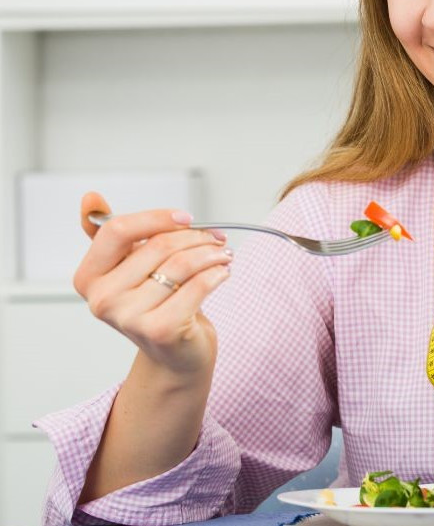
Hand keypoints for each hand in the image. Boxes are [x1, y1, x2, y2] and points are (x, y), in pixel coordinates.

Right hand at [73, 192, 232, 378]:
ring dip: (211, 253)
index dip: (157, 218)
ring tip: (223, 254)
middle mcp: (102, 299)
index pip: (117, 230)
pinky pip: (198, 286)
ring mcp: (129, 317)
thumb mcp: (131, 267)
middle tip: (216, 238)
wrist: (175, 354)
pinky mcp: (160, 330)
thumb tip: (90, 198)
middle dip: (195, 237)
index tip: (186, 218)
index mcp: (89, 277)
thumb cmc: (157, 305)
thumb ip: (113, 235)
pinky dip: (217, 274)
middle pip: (158, 245)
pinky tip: (223, 272)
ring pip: (181, 264)